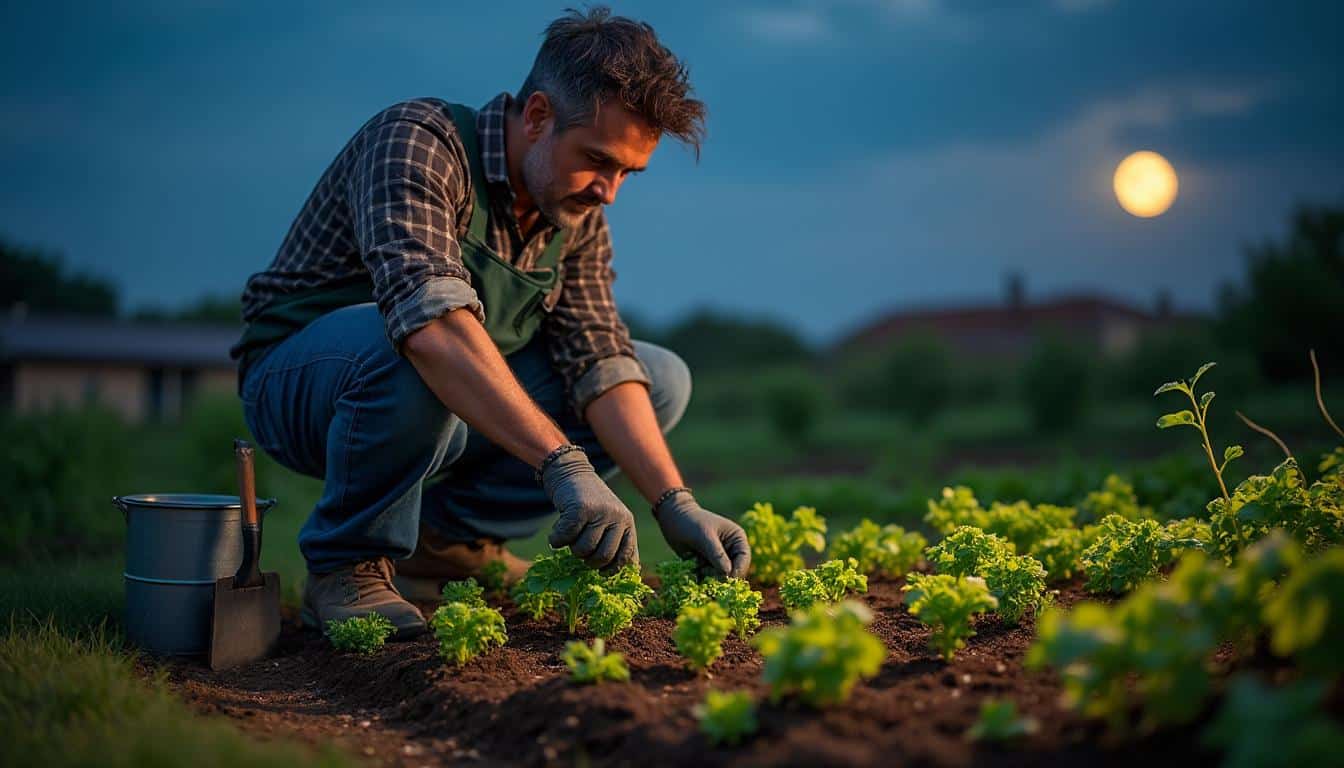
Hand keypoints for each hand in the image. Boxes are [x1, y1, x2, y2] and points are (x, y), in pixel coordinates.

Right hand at [541, 448, 637, 572]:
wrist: (572, 473)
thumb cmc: (589, 504)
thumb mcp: (609, 520)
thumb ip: (614, 542)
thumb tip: (617, 575)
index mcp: (627, 523)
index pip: (626, 557)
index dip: (612, 569)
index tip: (600, 573)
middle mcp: (618, 517)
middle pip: (603, 557)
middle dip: (588, 562)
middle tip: (580, 552)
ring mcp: (600, 512)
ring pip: (583, 549)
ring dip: (571, 548)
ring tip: (569, 537)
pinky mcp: (580, 508)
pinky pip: (566, 537)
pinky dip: (556, 540)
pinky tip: (555, 534)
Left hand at [654, 490, 750, 578]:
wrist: (673, 519)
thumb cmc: (691, 522)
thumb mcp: (704, 536)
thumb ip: (716, 554)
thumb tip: (727, 573)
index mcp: (737, 539)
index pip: (744, 559)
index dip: (737, 571)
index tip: (725, 579)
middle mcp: (731, 550)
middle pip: (734, 571)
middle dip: (721, 575)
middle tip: (705, 570)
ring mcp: (719, 559)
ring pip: (720, 577)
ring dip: (709, 575)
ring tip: (696, 563)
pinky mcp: (707, 566)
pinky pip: (708, 578)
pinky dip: (701, 577)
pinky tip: (692, 566)